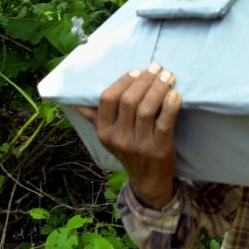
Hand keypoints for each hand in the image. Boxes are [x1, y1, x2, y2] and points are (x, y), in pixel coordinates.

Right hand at [72, 63, 181, 208]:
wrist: (148, 181)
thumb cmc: (130, 150)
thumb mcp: (108, 136)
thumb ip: (94, 117)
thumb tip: (73, 100)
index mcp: (103, 131)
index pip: (107, 99)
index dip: (123, 82)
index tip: (137, 71)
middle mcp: (118, 138)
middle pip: (129, 101)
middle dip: (144, 80)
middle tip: (156, 68)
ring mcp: (138, 145)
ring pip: (147, 109)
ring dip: (158, 88)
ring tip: (168, 76)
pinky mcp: (158, 149)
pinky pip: (164, 123)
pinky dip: (170, 106)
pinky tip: (175, 94)